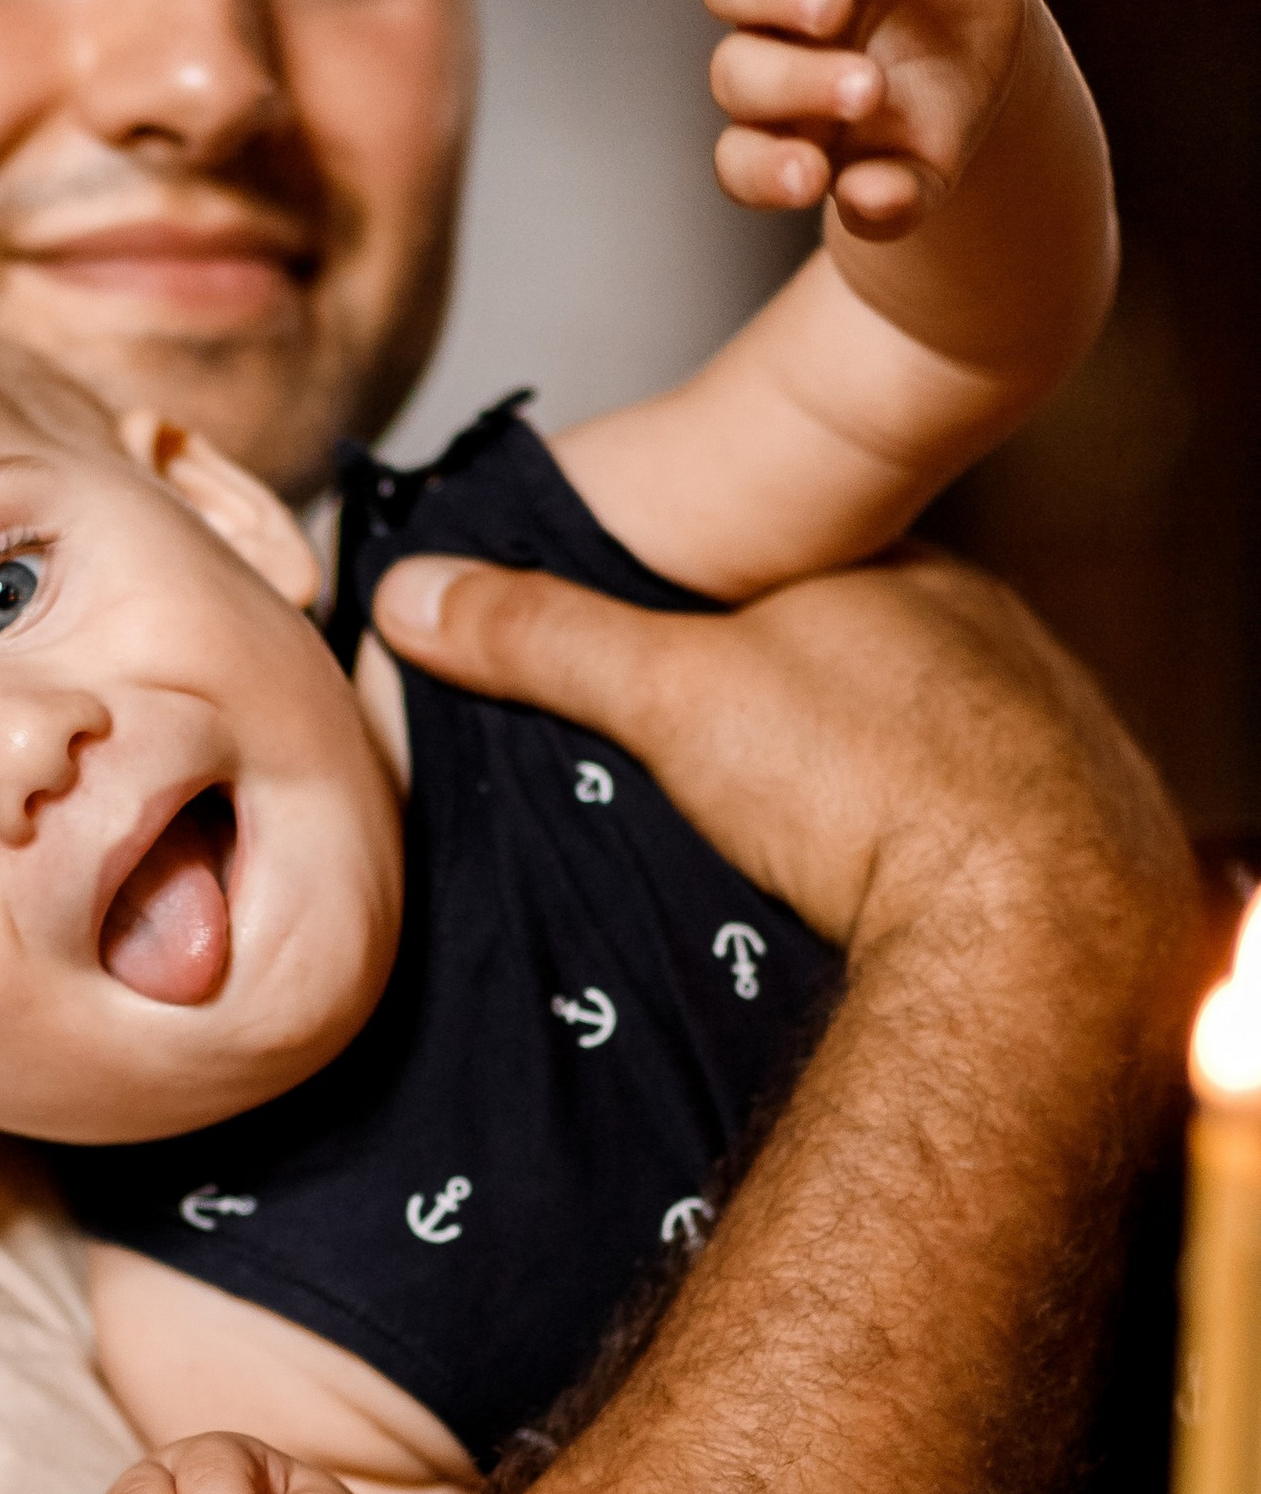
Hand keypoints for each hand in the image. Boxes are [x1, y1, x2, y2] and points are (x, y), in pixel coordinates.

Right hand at [370, 545, 1191, 983]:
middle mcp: (993, 640)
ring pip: (926, 744)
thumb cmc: (867, 778)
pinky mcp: (1081, 832)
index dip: (717, 621)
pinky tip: (875, 894)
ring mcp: (1050, 736)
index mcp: (902, 574)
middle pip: (860, 659)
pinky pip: (978, 822)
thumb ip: (544, 641)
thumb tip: (412, 594)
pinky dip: (924, 849)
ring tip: (789, 851)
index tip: (665, 679)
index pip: (789, 573)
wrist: (1036, 920)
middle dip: (792, 712)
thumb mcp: (667, 693)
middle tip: (718, 784)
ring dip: (861, 789)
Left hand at [703, 0, 1028, 245]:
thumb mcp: (928, 174)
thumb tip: (863, 199)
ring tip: (834, 9)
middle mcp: (767, 55)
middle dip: (794, 83)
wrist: (975, 45)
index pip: (741, 159)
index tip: (812, 179)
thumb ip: (896, 201)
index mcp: (777, 133)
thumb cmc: (932, 120)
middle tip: (866, 90)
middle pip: (737, 70)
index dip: (763, 170)